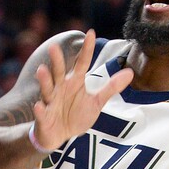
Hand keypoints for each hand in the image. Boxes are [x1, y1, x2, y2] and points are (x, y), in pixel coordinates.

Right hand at [33, 29, 133, 150]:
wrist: (59, 136)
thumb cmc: (76, 115)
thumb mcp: (96, 102)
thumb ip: (111, 87)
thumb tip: (130, 72)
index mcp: (74, 82)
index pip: (82, 63)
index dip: (86, 49)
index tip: (91, 33)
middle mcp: (61, 88)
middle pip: (59, 72)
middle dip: (57, 61)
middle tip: (54, 47)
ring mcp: (50, 102)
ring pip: (47, 89)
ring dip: (45, 80)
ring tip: (42, 70)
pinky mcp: (44, 117)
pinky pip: (41, 113)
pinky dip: (40, 110)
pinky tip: (39, 106)